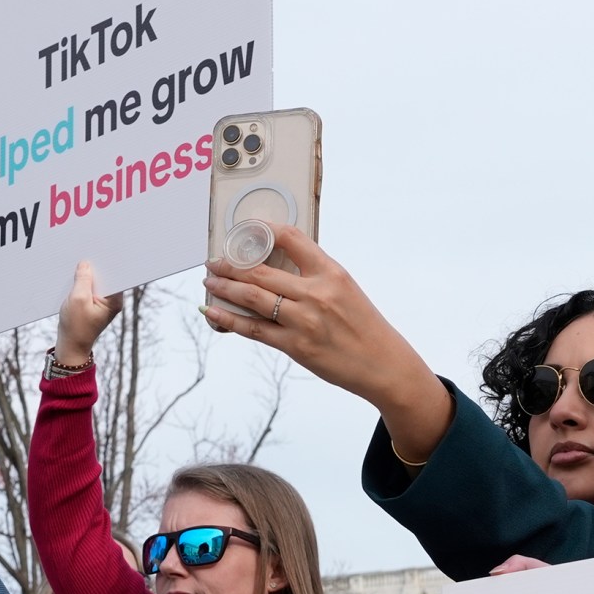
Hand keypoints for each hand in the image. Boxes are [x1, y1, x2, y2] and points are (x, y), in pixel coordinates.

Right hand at [53, 261, 123, 368]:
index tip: (106, 249)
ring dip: (88, 274)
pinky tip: (75, 275)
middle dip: (97, 266)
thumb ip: (83, 280)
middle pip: (107, 276)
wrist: (70, 345)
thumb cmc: (75, 327)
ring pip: (97, 280)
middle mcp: (113, 299)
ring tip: (80, 262)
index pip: (117, 275)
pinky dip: (83, 281)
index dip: (110, 262)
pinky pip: (90, 286)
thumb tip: (86, 264)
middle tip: (89, 252)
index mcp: (115, 300)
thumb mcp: (77, 300)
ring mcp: (103, 301)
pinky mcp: (93, 302)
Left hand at [201, 229, 437, 408]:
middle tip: (214, 262)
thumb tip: (279, 268)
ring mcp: (303, 320)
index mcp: (331, 272)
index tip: (245, 230)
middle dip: (230, 264)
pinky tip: (213, 312)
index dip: (263, 229)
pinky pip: (253, 329)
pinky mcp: (295, 346)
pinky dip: (229, 319)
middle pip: (261, 270)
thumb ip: (315, 276)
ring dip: (224, 287)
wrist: (383, 364)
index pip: (291, 237)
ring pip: (252, 297)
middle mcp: (316, 293)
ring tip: (210, 282)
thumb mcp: (346, 289)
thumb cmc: (365, 326)